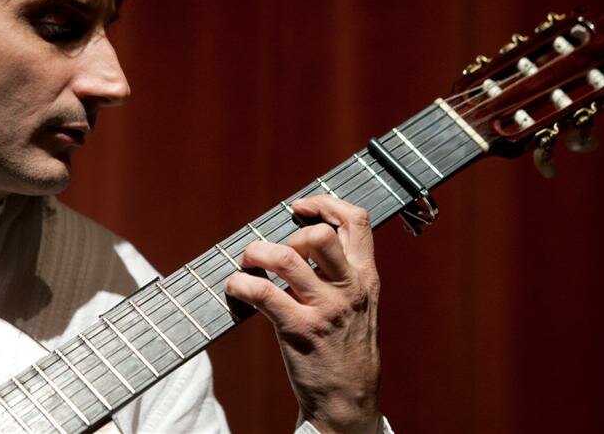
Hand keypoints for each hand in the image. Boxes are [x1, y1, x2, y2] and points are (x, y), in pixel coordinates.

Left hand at [225, 195, 380, 433]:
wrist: (348, 400)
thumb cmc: (347, 347)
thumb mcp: (361, 303)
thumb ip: (342, 271)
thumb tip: (305, 238)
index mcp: (366, 277)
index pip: (357, 221)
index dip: (325, 203)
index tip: (300, 206)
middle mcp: (349, 288)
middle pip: (319, 235)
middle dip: (289, 234)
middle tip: (275, 253)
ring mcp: (324, 309)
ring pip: (286, 257)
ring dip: (257, 253)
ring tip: (248, 263)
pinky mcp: (298, 329)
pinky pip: (262, 292)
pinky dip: (240, 284)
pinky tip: (236, 288)